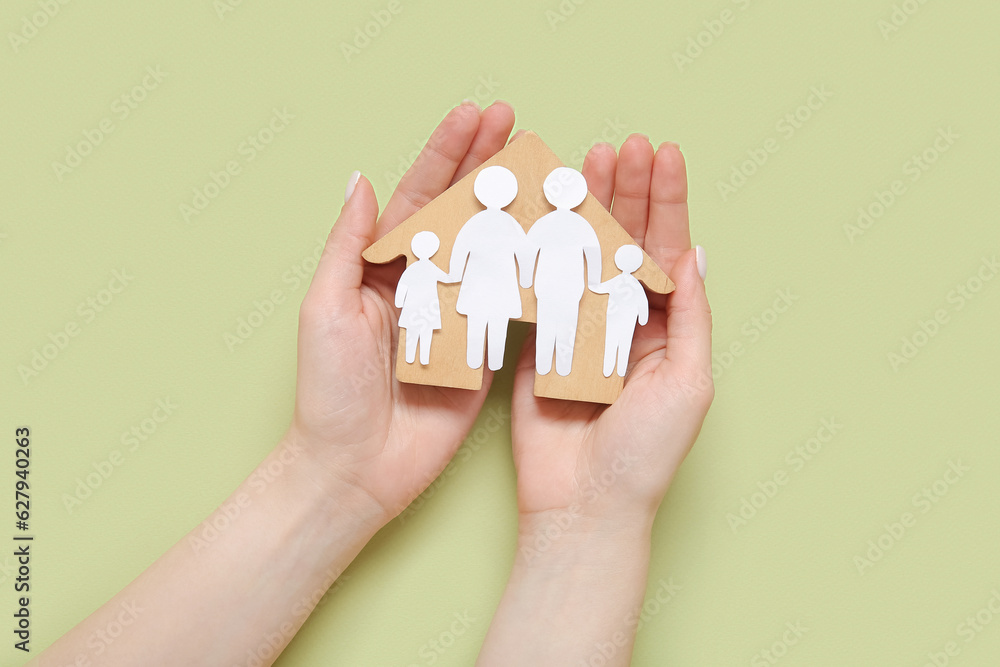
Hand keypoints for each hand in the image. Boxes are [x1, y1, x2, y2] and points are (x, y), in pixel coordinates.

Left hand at [289, 101, 516, 520]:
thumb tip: (362, 179)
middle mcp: (423, 282)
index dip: (448, 153)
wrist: (357, 467)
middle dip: (489, 165)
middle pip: (462, 211)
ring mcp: (456, 313)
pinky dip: (535, 269)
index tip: (476, 115)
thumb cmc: (330, 390)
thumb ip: (349, 245)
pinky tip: (558, 237)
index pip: (420, 195)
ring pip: (494, 248)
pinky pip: (512, 302)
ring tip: (548, 168)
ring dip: (519, 207)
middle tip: (517, 124)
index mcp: (383, 266)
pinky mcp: (483, 348)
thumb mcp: (326, 308)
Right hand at [511, 135, 712, 527]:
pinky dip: (540, 248)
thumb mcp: (689, 381)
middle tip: (621, 145)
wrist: (583, 504)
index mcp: (666, 328)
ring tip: (586, 162)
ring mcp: (579, 329)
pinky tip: (542, 211)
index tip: (661, 154)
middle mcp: (624, 322)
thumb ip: (690, 315)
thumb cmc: (645, 452)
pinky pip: (540, 288)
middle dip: (625, 191)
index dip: (665, 201)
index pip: (667, 250)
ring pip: (582, 255)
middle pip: (624, 242)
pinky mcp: (539, 343)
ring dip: (584, 208)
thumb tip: (694, 254)